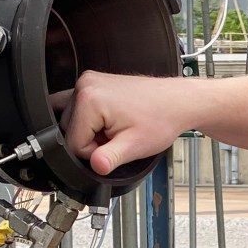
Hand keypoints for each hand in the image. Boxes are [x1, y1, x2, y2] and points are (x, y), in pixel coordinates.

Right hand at [57, 70, 190, 174]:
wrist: (178, 102)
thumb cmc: (162, 118)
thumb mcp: (134, 146)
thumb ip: (110, 158)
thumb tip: (95, 166)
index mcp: (89, 99)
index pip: (72, 143)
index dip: (93, 153)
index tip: (114, 146)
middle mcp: (85, 85)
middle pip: (69, 130)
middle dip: (92, 141)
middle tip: (118, 137)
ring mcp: (89, 81)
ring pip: (73, 120)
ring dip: (92, 130)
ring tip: (118, 127)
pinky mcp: (94, 83)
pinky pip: (80, 108)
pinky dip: (92, 119)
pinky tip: (112, 120)